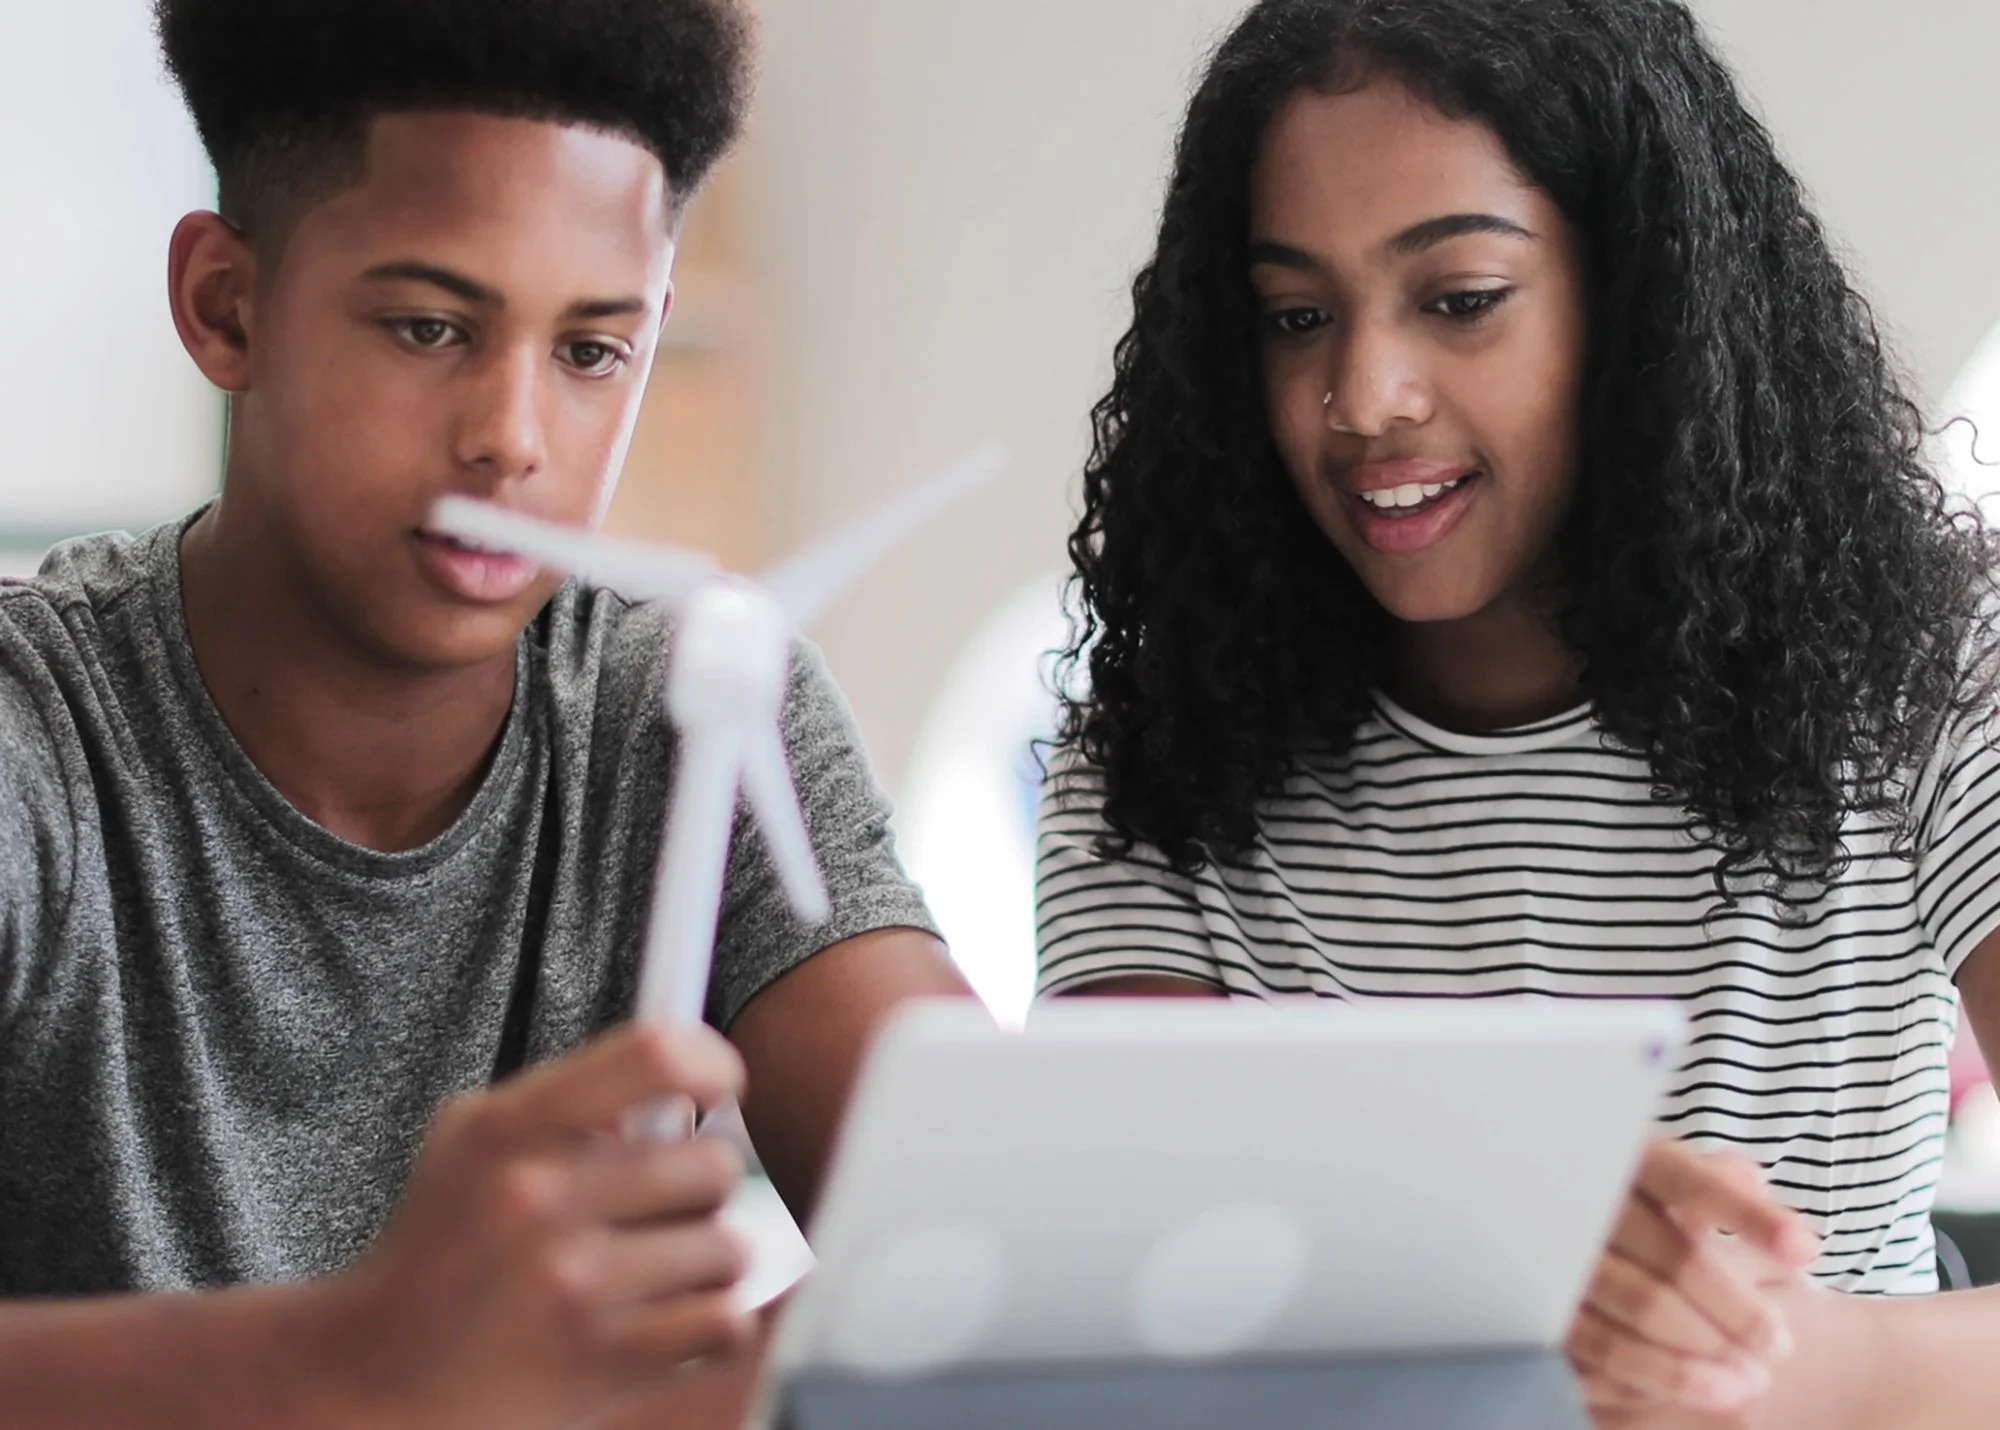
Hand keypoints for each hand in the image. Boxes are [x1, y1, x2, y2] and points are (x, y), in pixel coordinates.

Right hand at [312, 1023, 754, 1429]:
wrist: (375, 1378)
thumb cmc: (443, 1246)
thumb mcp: (475, 1141)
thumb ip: (572, 1099)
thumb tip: (691, 1082)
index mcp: (509, 1128)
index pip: (656, 1055)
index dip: (713, 1064)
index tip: (721, 1090)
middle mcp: (541, 1197)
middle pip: (715, 1164)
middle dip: (701, 1187)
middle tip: (662, 1208)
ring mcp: (573, 1283)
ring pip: (729, 1248)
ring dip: (707, 1262)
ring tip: (654, 1269)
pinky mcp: (601, 1362)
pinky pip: (725, 1321)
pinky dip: (710, 1322)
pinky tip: (667, 1317)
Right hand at [1568, 1139, 1820, 1420]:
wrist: (1545, 1221)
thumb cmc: (1625, 1200)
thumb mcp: (1663, 1176)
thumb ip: (1713, 1180)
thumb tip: (1751, 1179)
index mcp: (1625, 1158)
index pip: (1691, 1183)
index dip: (1751, 1217)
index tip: (1806, 1252)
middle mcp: (1584, 1198)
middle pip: (1674, 1261)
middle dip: (1737, 1312)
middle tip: (1778, 1345)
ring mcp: (1555, 1254)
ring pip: (1640, 1311)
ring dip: (1704, 1355)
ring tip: (1747, 1382)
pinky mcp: (1535, 1305)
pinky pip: (1596, 1351)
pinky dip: (1654, 1376)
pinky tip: (1696, 1391)